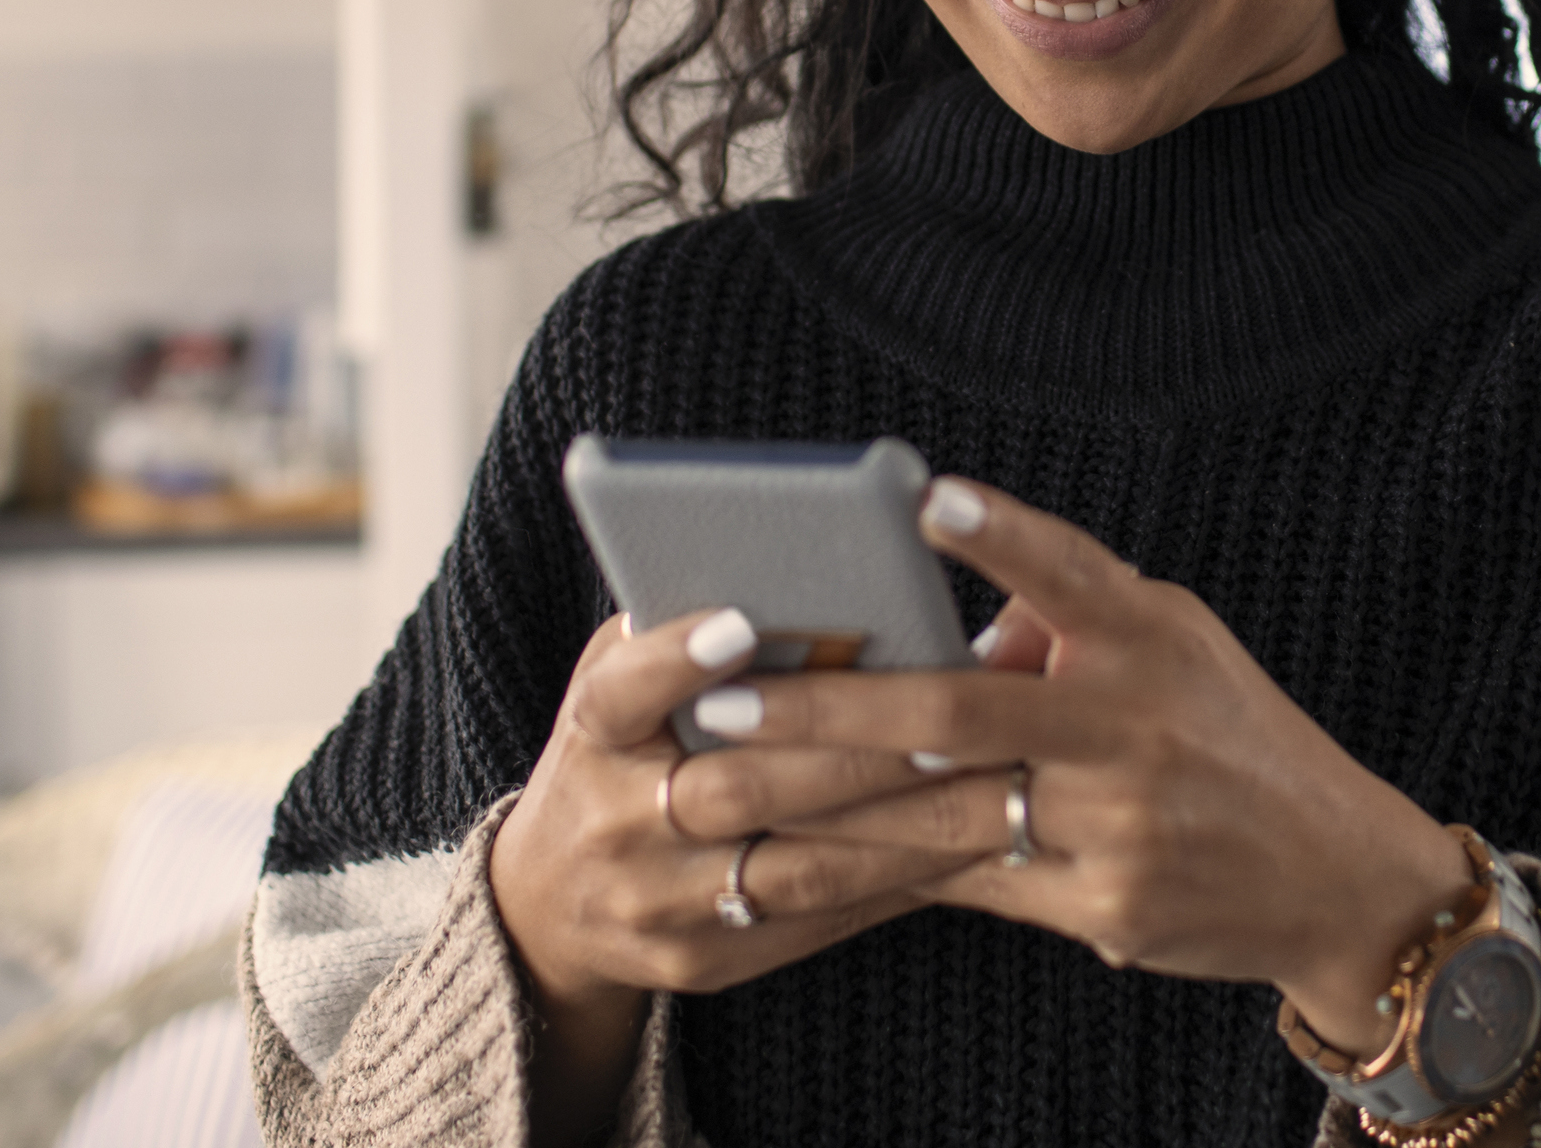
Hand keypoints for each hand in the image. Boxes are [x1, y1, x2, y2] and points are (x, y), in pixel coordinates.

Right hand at [488, 604, 989, 1013]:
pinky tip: (966, 843)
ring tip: (990, 781)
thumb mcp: (624, 683)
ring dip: (905, 827)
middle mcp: (613, 826)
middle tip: (954, 716)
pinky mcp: (702, 962)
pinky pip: (817, 923)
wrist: (549, 902)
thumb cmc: (620, 749)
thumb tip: (817, 577)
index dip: (676, 662)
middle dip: (854, 755)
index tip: (741, 624)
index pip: (620, 695)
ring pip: (797, 870)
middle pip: (739, 791)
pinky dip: (897, 881)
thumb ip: (689, 636)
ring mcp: (656, 906)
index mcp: (591, 736)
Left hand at [702, 479, 1470, 1057]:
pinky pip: (963, 883)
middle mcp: (1135, 724)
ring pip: (939, 815)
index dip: (998, 533)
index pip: (1069, 570)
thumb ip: (1067, 620)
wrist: (1337, 875)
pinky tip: (786, 870)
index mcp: (1152, 637)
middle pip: (959, 714)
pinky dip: (869, 874)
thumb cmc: (1228, 735)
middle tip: (723, 701)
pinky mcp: (1100, 906)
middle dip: (829, 710)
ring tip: (716, 794)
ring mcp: (1117, 823)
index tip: (925, 498)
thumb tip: (937, 614)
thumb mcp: (1173, 645)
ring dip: (813, 806)